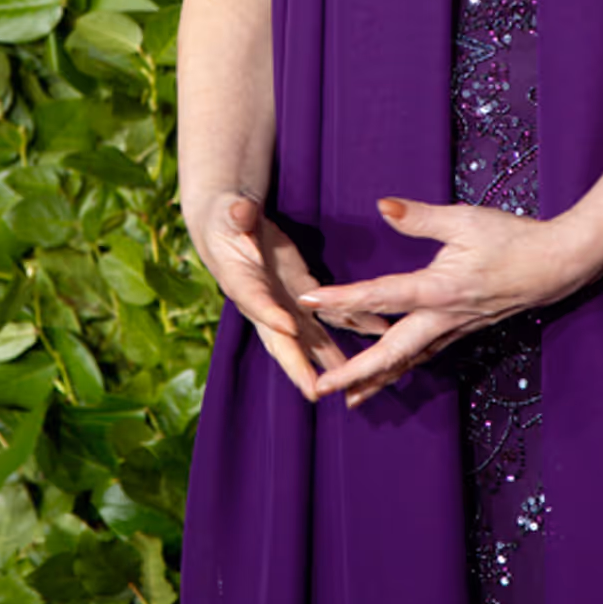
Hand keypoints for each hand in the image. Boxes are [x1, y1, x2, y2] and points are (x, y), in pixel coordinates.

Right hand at [190, 193, 387, 402]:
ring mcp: (285, 300)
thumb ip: (236, 215)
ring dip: (329, 359)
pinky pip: (329, 314)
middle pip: (280, 338)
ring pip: (308, 337)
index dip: (270, 315)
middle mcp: (263, 301)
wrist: (230, 223)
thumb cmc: (225, 216)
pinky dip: (352, 324)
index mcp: (240, 280)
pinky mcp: (303, 292)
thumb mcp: (228, 212)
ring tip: (353, 384)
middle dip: (298, 365)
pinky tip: (377, 332)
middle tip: (316, 391)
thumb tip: (241, 212)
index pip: (254, 300)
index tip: (288, 329)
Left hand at [304, 196, 590, 408]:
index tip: (308, 301)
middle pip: (392, 352)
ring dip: (378, 379)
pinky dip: (404, 367)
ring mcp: (456, 329)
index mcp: (440, 288)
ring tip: (348, 398)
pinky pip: (427, 354)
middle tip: (319, 388)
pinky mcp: (465, 330)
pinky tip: (391, 373)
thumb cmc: (512, 237)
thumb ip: (420, 217)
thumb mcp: (465, 220)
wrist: (558, 264)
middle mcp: (444, 317)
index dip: (341, 298)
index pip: (381, 295)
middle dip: (355, 373)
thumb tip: (382, 207)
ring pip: (410, 360)